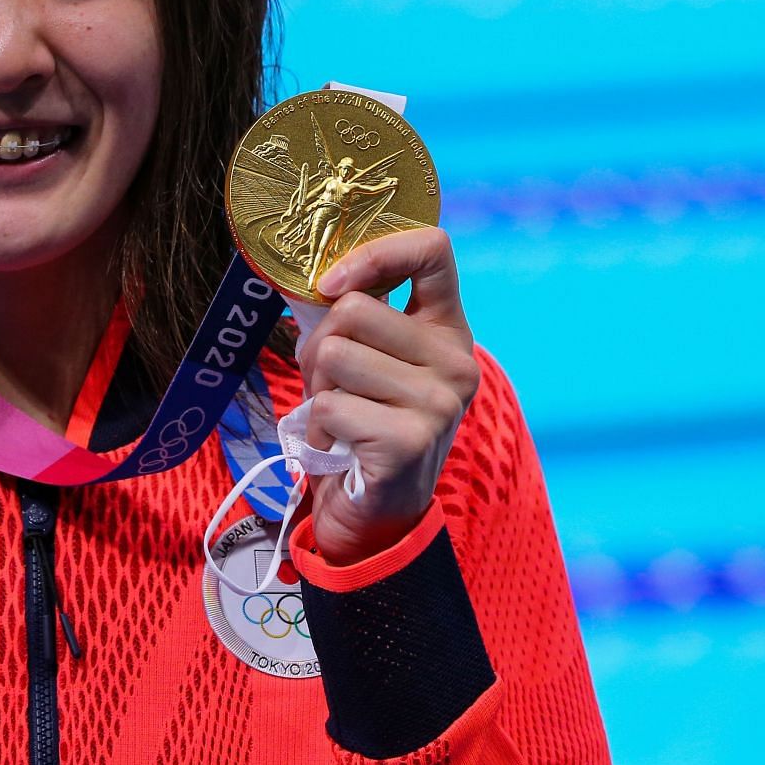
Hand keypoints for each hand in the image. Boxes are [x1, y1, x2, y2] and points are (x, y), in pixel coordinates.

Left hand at [299, 228, 479, 565]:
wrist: (372, 514)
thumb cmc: (359, 423)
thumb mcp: (361, 357)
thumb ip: (349, 314)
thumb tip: (308, 275)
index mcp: (447, 329)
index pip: (433, 250)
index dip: (374, 253)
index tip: (331, 282)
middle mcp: (456, 360)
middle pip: (352, 308)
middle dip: (320, 346)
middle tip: (332, 385)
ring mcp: (439, 402)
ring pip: (334, 354)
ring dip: (317, 389)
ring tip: (340, 418)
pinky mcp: (411, 440)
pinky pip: (328, 404)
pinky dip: (317, 429)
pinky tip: (341, 448)